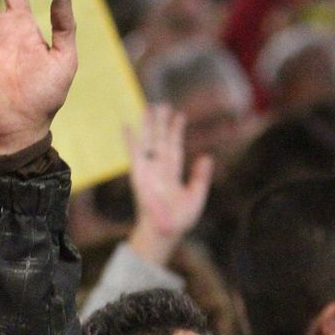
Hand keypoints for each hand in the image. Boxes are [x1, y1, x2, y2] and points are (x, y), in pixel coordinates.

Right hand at [126, 105, 214, 265]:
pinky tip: (127, 126)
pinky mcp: (139, 174)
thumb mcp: (196, 195)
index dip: (176, 131)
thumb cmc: (180, 219)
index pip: (175, 146)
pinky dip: (130, 140)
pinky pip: (134, 154)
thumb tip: (207, 157)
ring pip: (148, 142)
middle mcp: (160, 168)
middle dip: (162, 123)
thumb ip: (201, 176)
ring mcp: (149, 170)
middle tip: (162, 104)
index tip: (179, 115)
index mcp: (173, 173)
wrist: (165, 230)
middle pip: (161, 140)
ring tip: (148, 107)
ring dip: (148, 125)